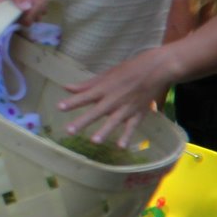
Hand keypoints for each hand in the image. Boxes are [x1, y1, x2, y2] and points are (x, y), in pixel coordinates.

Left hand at [57, 47, 172, 145]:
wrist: (156, 70)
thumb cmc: (128, 71)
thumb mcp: (106, 75)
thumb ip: (86, 84)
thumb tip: (66, 87)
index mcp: (104, 88)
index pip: (85, 96)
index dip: (72, 102)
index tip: (59, 107)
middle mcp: (114, 99)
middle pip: (96, 111)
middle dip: (83, 121)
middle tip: (69, 131)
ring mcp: (126, 108)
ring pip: (114, 121)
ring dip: (104, 131)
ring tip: (94, 141)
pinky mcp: (138, 113)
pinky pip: (132, 126)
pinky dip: (127, 136)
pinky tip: (121, 146)